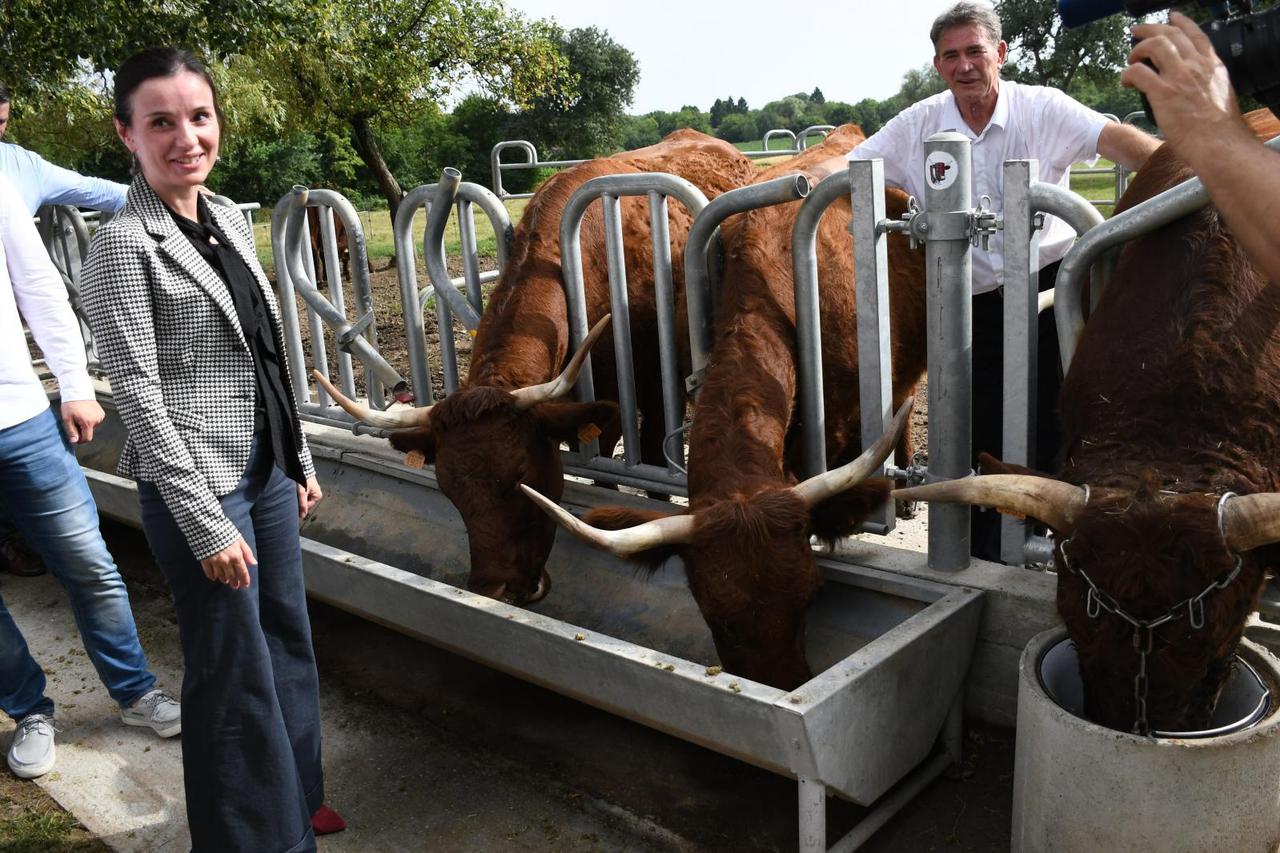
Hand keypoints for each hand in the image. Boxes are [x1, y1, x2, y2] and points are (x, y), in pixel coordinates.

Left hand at [60, 399, 104, 443]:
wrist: (78, 391)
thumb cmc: (71, 404)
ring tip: (80, 416)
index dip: (80, 440)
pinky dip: (90, 419)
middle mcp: (96, 420)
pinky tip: (85, 413)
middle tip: (75, 422)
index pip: (87, 438)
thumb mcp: (67, 419)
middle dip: (82, 430)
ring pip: (92, 426)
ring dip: (86, 424)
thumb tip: (74, 441)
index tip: (75, 438)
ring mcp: (100, 416)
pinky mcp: (101, 413)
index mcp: (88, 422)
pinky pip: (95, 421)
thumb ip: (71, 431)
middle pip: (89, 432)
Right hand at [199, 536, 254, 588]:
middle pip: (231, 576)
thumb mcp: (240, 540)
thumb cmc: (226, 532)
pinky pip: (209, 572)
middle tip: (235, 586)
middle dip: (234, 582)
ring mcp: (215, 562)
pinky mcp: (205, 561)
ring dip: (224, 579)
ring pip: (220, 576)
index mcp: (236, 556)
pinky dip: (212, 576)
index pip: (242, 572)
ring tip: (225, 581)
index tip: (245, 585)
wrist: (208, 527)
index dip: (245, 580)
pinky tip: (214, 578)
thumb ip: (247, 553)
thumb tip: (254, 563)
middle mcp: (226, 561)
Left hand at [297, 476, 322, 518]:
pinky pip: (303, 493)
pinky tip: (296, 489)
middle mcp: (316, 493)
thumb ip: (303, 504)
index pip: (308, 506)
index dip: (301, 506)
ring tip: (295, 491)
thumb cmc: (304, 479)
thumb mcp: (302, 493)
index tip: (295, 503)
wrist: (302, 468)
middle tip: (295, 496)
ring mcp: (312, 490)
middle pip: (306, 502)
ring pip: (304, 498)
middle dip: (300, 501)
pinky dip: (299, 493)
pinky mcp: (308, 487)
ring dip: (299, 496)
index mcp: (318, 496)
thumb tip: (303, 515)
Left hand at [1123, 12, 1239, 154]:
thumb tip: (1193, 83)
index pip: (1196, 34)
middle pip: (1171, 34)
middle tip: (1137, 32)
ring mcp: (1180, 77)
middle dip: (1150, 29)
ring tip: (1130, 58)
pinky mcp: (1163, 92)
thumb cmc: (1220, 129)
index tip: (1171, 17)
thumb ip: (1206, 81)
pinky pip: (1138, 71)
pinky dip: (1128, 73)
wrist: (1219, 143)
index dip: (1181, 22)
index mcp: (1212, 65)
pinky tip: (1126, 81)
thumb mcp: (1221, 94)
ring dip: (1137, 49)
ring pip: (1154, 45)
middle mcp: (1197, 66)